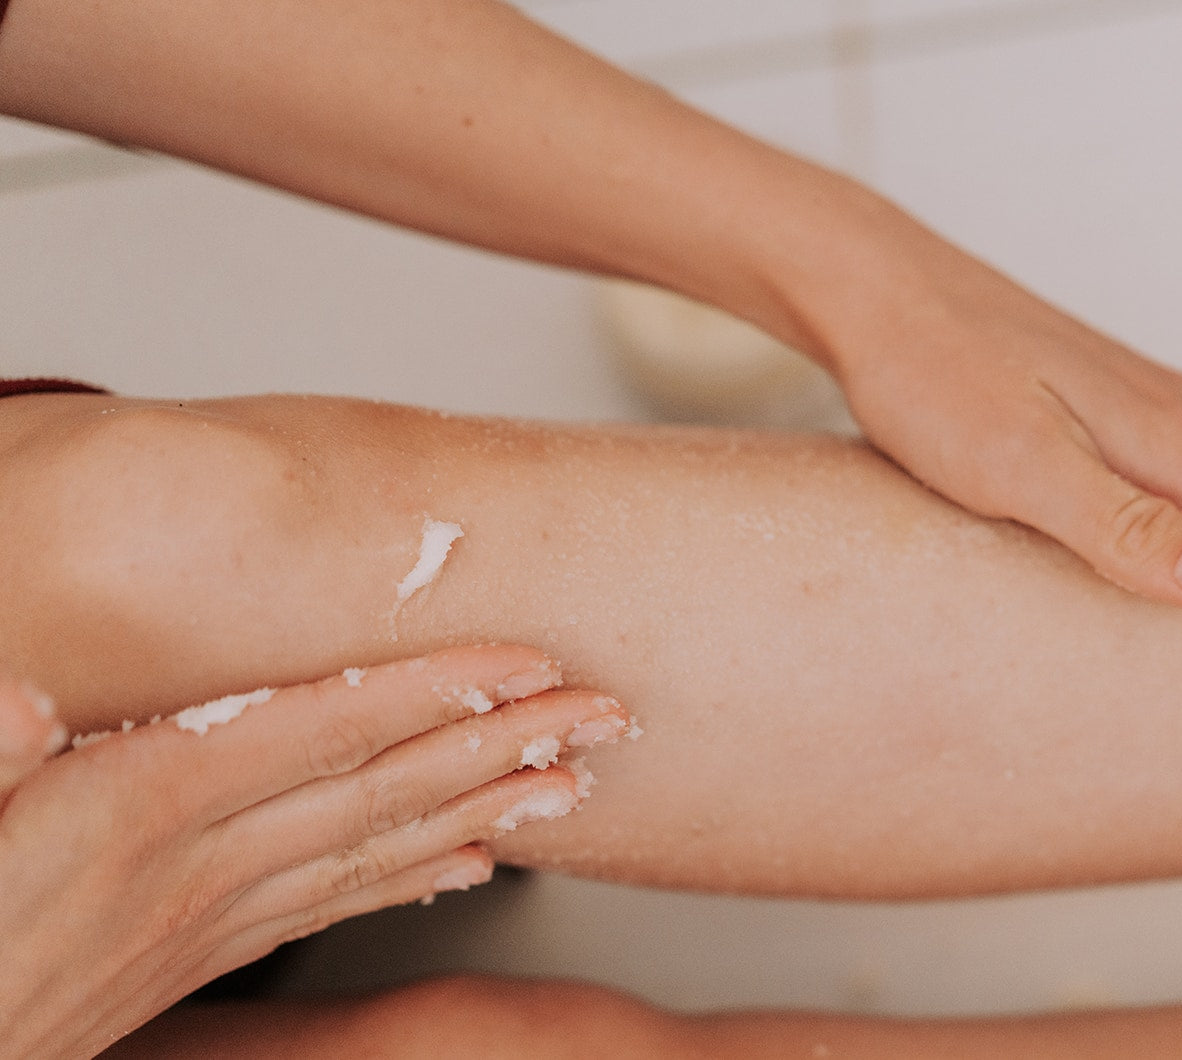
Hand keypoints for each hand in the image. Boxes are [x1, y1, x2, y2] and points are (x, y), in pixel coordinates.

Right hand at [0, 646, 632, 1059]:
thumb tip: (24, 698)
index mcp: (144, 805)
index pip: (323, 728)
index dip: (430, 688)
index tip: (520, 659)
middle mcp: (203, 863)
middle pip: (384, 786)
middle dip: (502, 742)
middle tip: (601, 713)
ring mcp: (214, 916)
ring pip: (379, 850)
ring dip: (486, 808)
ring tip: (571, 782)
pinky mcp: (205, 955)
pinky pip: (336, 907)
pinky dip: (414, 879)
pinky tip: (475, 861)